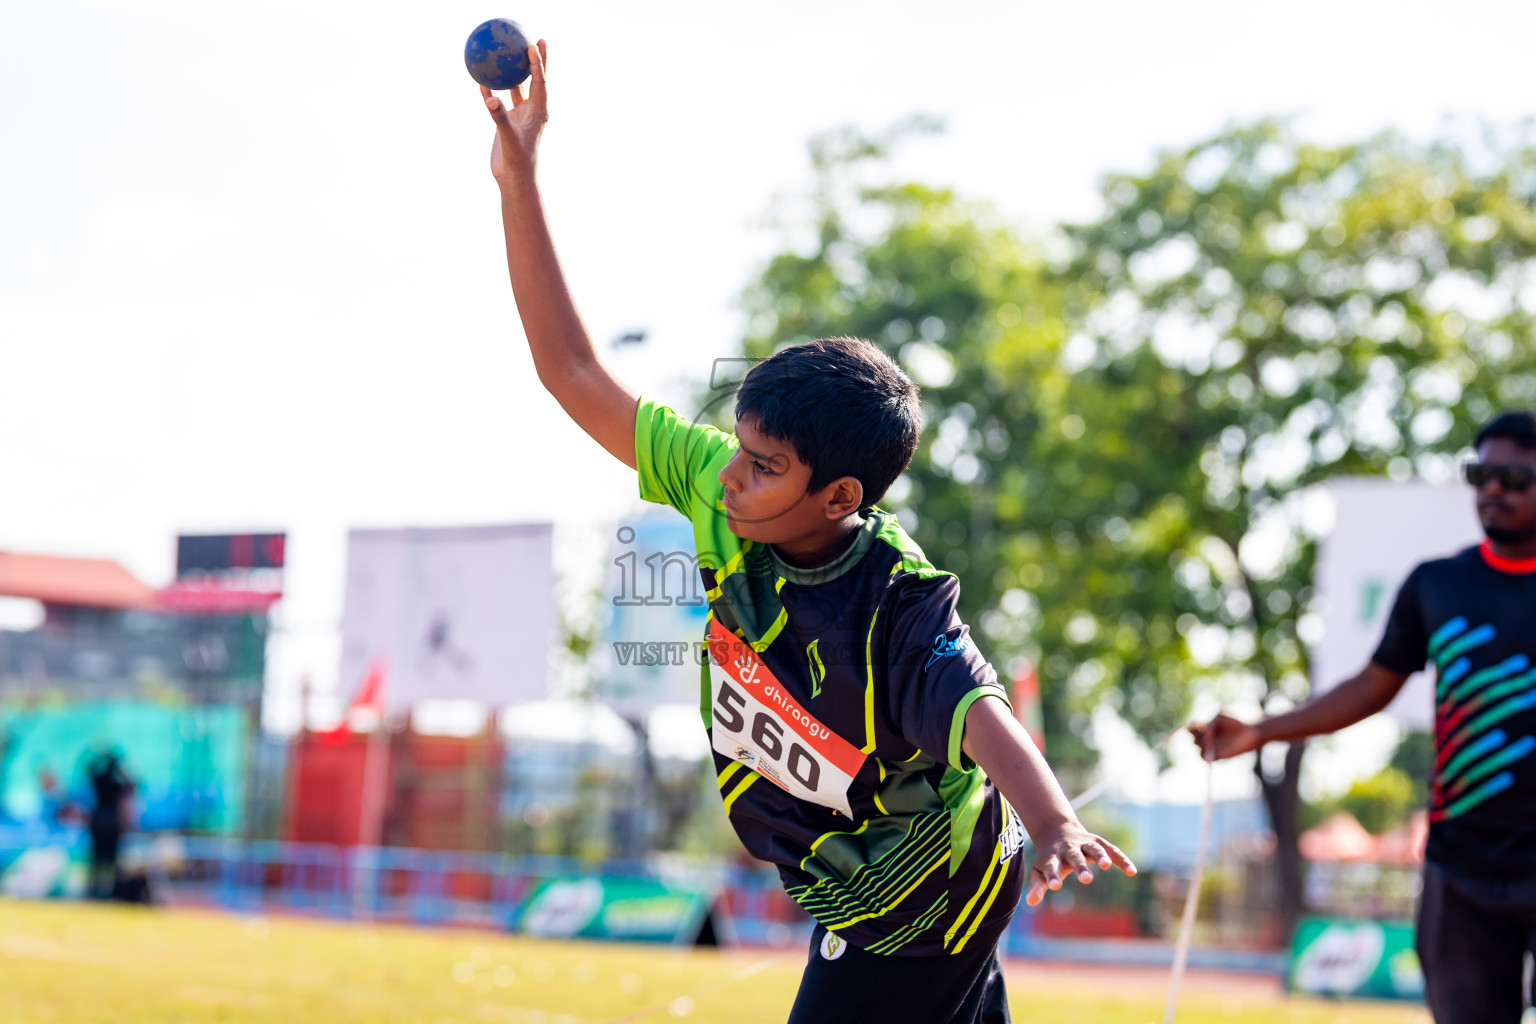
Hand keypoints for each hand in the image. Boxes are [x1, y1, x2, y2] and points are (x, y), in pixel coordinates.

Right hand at [481, 39, 548, 186]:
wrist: (514, 178)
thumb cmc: (518, 161)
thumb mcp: (509, 139)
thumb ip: (500, 118)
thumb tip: (491, 98)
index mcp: (539, 112)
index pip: (539, 82)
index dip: (537, 63)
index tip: (534, 45)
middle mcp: (531, 110)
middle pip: (534, 79)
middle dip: (536, 60)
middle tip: (536, 39)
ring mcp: (520, 115)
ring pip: (517, 87)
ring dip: (515, 71)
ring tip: (511, 52)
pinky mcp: (508, 121)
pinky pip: (500, 100)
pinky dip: (493, 89)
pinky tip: (482, 79)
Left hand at [1025, 820, 1135, 907]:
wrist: (1057, 830)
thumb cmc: (1050, 857)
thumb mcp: (1040, 870)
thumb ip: (1037, 886)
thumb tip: (1029, 902)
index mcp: (1053, 857)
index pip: (1052, 867)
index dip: (1053, 876)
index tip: (1055, 887)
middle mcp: (1069, 848)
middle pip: (1075, 856)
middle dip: (1081, 867)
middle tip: (1086, 879)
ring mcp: (1085, 844)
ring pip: (1094, 849)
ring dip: (1100, 856)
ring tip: (1106, 865)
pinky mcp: (1099, 843)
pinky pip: (1112, 851)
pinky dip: (1122, 859)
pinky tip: (1131, 871)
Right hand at [1188, 712, 1261, 760]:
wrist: (1251, 730)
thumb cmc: (1236, 721)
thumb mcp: (1221, 717)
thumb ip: (1210, 723)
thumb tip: (1203, 732)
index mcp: (1205, 727)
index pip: (1191, 728)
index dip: (1190, 727)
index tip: (1196, 725)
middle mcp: (1207, 738)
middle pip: (1193, 739)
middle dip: (1198, 735)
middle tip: (1208, 733)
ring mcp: (1212, 748)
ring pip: (1199, 750)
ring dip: (1202, 746)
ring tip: (1211, 741)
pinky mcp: (1219, 756)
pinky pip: (1207, 759)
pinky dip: (1207, 756)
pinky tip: (1212, 751)